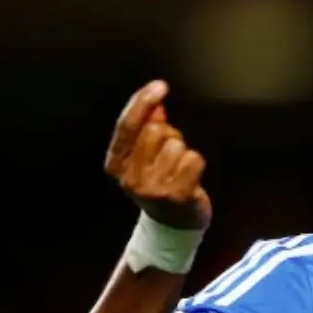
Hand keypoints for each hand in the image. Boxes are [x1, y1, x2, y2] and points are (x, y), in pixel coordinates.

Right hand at [104, 80, 211, 229]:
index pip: (127, 125)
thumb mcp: (144, 157)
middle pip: (155, 131)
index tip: (160, 86)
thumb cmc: (160, 184)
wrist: (173, 226)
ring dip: (183, 152)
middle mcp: (131, 178)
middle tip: (170, 155)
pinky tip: (190, 178)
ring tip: (179, 169)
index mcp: (116, 164)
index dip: (142, 101)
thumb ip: (146, 128)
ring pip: (176, 144)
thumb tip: (156, 103)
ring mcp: (153, 188)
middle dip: (169, 135)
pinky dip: (196, 163)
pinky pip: (193, 159)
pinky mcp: (177, 195)